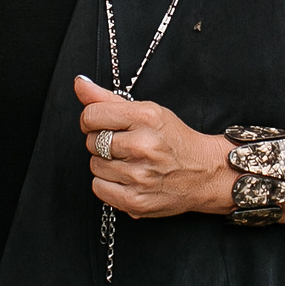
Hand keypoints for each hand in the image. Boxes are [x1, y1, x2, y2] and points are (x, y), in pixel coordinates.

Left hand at [74, 76, 232, 219]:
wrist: (205, 173)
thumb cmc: (174, 140)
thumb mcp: (147, 111)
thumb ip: (108, 98)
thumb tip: (80, 84)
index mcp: (146, 118)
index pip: (92, 115)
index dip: (92, 119)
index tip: (102, 123)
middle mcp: (143, 146)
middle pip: (92, 141)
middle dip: (102, 142)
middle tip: (124, 144)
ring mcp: (140, 176)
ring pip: (94, 165)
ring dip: (106, 164)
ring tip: (128, 161)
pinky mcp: (136, 201)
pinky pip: (99, 188)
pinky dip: (108, 184)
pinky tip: (126, 178)